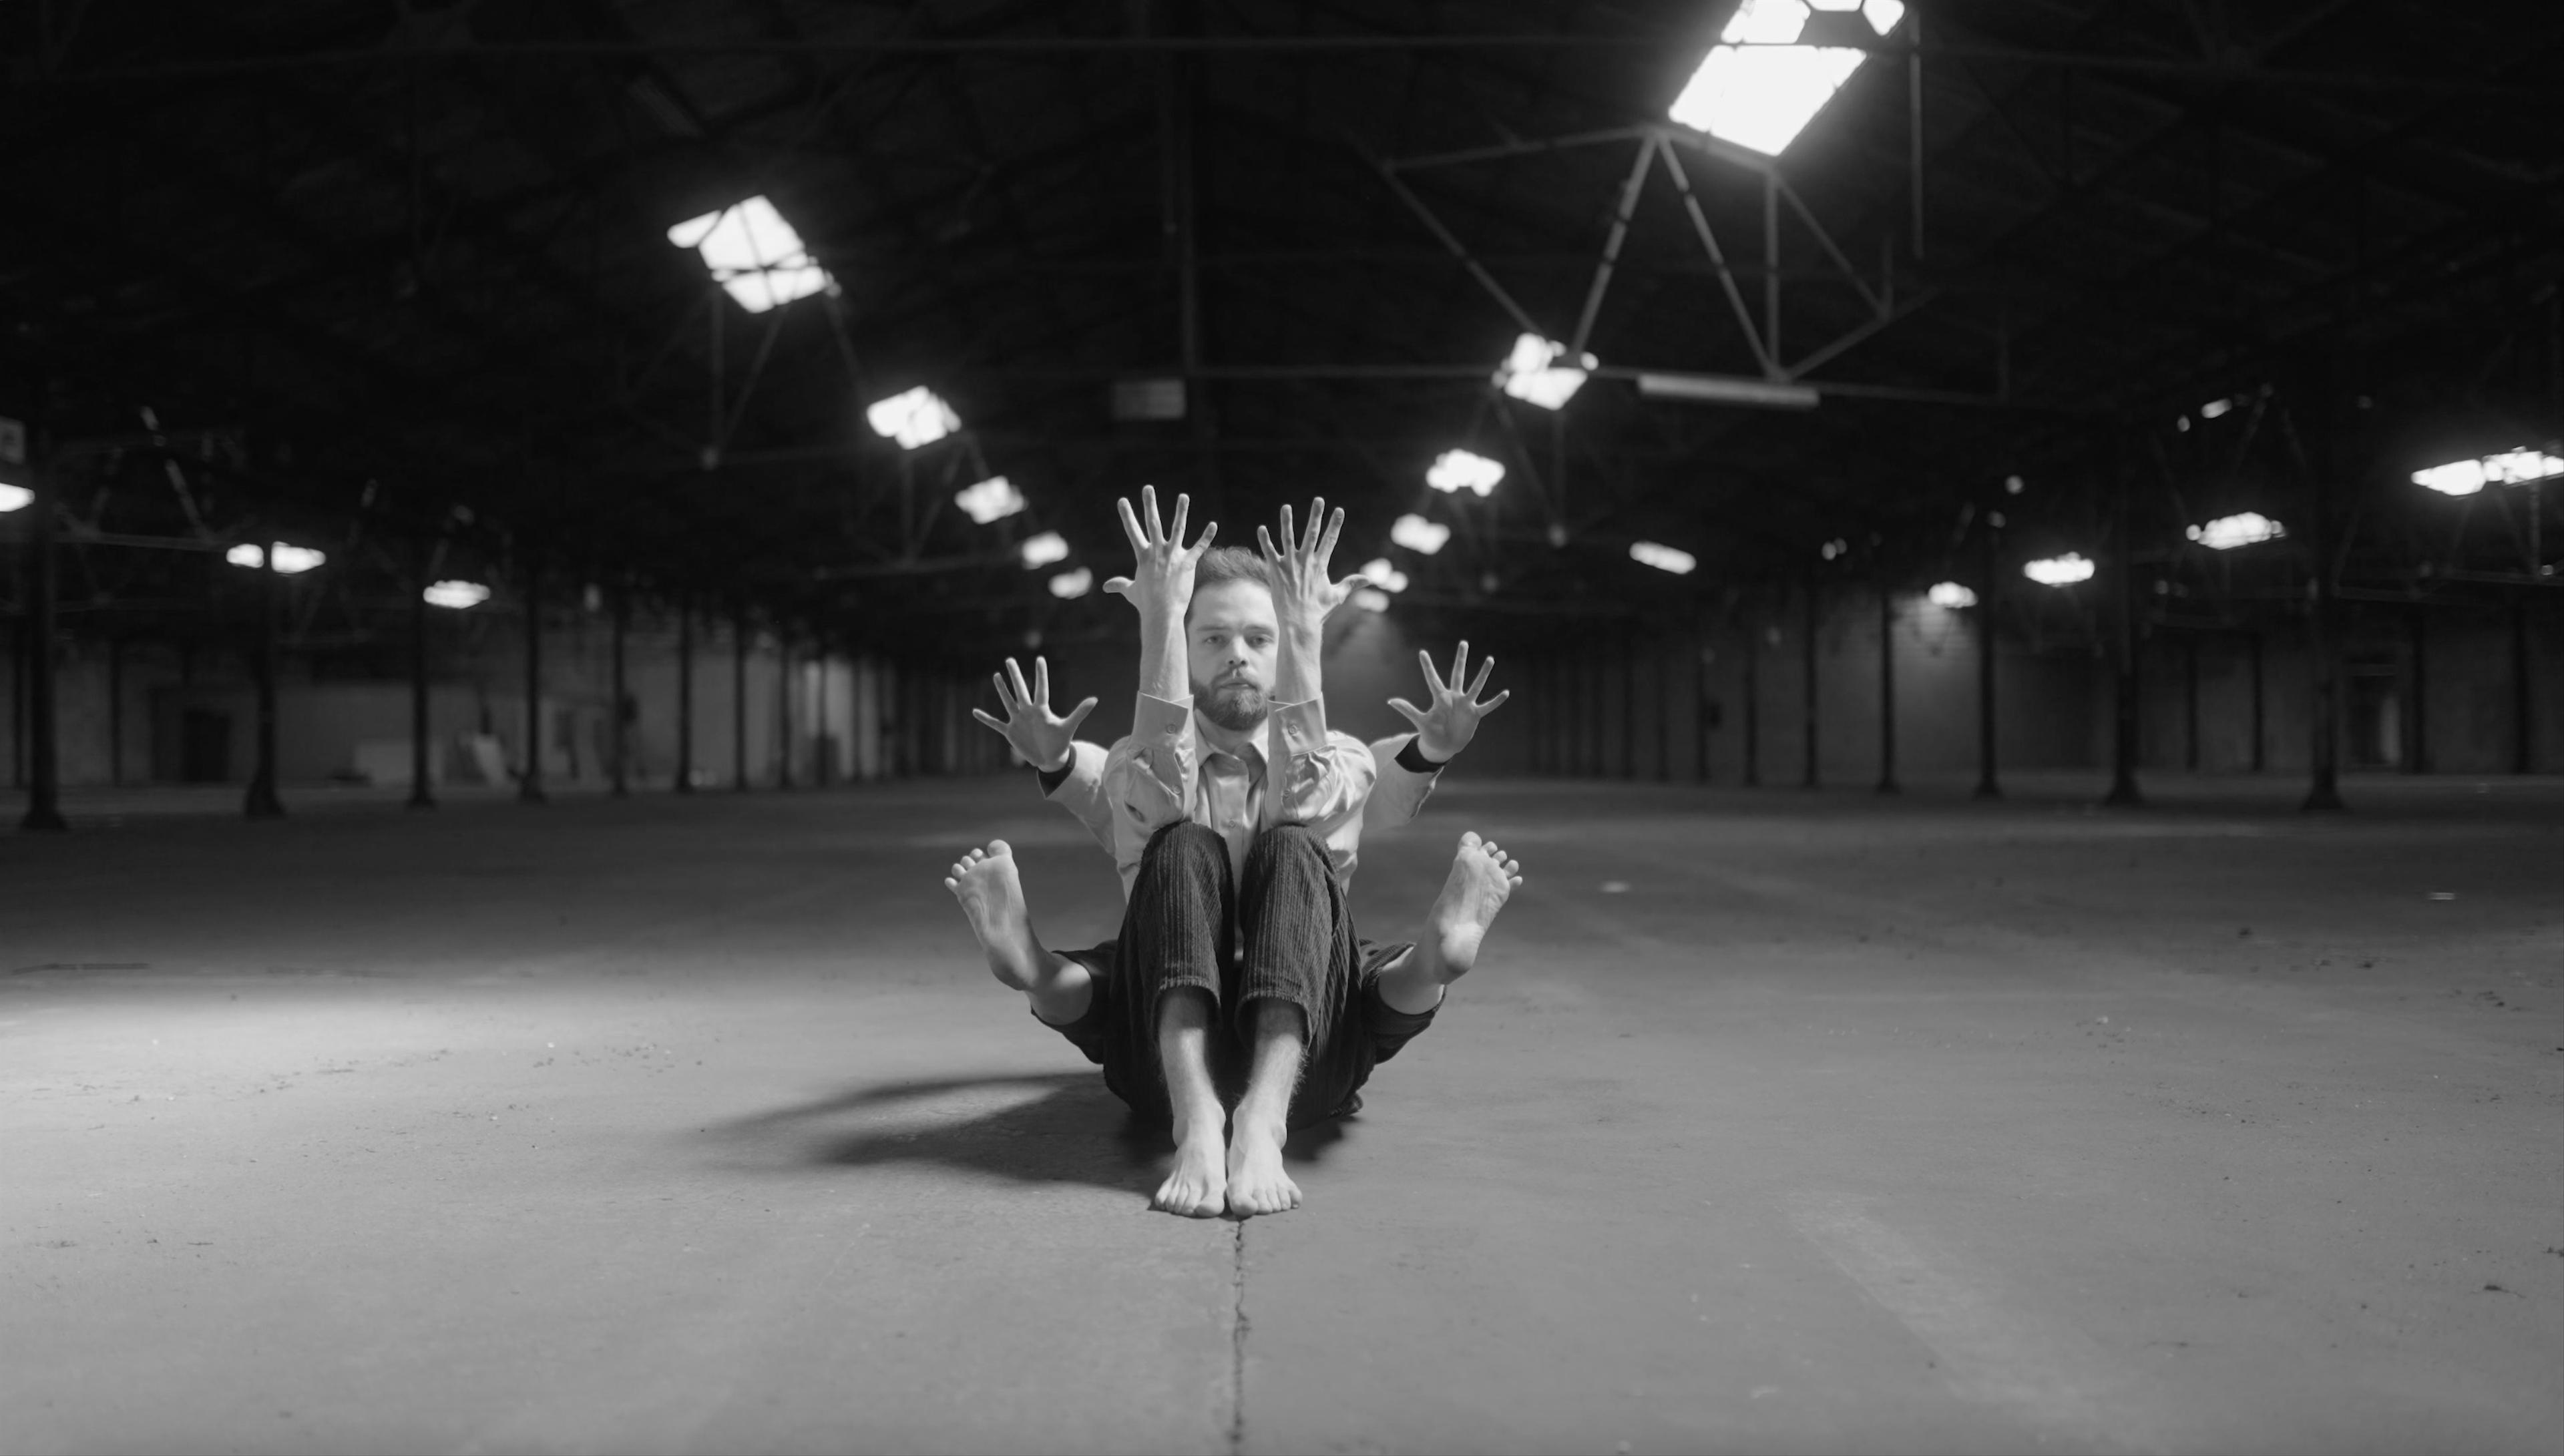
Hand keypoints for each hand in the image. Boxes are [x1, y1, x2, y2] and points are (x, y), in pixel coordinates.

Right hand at [969, 656, 1096, 771]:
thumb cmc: (1061, 742)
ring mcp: (1018, 720)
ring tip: (996, 675)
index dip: (1041, 675)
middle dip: (1015, 675)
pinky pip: (995, 724)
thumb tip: (1095, 699)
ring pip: (1008, 702)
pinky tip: (974, 711)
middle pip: (1020, 690)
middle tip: (1010, 659)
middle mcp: (1028, 712)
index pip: (1041, 688)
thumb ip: (1080, 713)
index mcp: (1042, 710)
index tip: (1040, 659)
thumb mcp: (1069, 727)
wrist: (1051, 758)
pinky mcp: (1010, 731)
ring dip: (1002, 690)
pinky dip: (985, 719)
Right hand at [1102, 485, 1215, 618]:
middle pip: (1153, 523)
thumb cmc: (1145, 603)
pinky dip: (1207, 536)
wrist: (1161, 613)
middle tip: (1147, 487)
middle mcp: (1157, 552)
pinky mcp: (1188, 564)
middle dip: (1149, 504)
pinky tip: (1213, 525)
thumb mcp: (1131, 591)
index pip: (1132, 532)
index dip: (1127, 516)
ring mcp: (1173, 557)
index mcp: (1143, 556)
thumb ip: (1120, 585)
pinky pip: (1199, 548)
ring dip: (1181, 511)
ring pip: (1178, 529)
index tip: (1122, 500)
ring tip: (1183, 495)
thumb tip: (1106, 587)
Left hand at [1255, 497, 1367, 634]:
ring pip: (1287, 538)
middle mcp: (1306, 561)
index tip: (1339, 510)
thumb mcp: (1337, 596)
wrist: (1299, 623)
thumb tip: (1369, 579)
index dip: (1335, 524)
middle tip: (1318, 500)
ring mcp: (1290, 565)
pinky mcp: (1275, 571)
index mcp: (1320, 565)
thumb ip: (1351, 584)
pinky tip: (1262, 528)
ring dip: (1286, 521)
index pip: (1330, 540)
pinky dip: (1265, 540)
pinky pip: (1269, 552)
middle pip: (1311, 533)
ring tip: (1286, 506)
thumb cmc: (1318, 611)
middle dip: (1316, 515)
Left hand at [1388, 640, 1508, 760]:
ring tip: (1490, 659)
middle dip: (1460, 659)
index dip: (1427, 667)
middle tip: (1463, 643)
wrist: (1444, 747)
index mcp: (1440, 698)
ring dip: (1483, 674)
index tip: (1422, 652)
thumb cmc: (1430, 733)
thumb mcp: (1420, 721)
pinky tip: (1506, 693)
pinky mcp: (1475, 714)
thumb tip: (1389, 701)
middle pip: (1458, 674)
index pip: (1432, 679)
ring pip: (1476, 686)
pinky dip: (1496, 701)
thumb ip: (1407, 710)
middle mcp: (1454, 697)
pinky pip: (1487, 706)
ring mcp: (1465, 705)